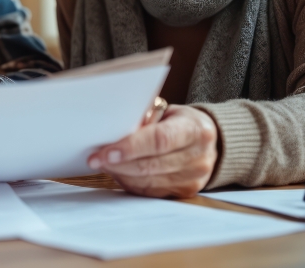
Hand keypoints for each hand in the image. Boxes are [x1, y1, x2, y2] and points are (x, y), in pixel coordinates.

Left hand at [87, 105, 217, 197]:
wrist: (209, 141)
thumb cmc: (180, 122)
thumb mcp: (168, 112)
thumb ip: (146, 120)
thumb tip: (112, 132)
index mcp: (195, 130)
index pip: (159, 140)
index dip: (130, 147)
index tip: (105, 152)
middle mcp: (199, 157)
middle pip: (151, 164)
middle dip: (118, 163)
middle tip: (95, 159)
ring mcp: (194, 178)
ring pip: (148, 181)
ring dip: (121, 174)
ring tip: (104, 164)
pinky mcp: (185, 192)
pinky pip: (151, 191)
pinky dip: (131, 182)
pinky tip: (118, 172)